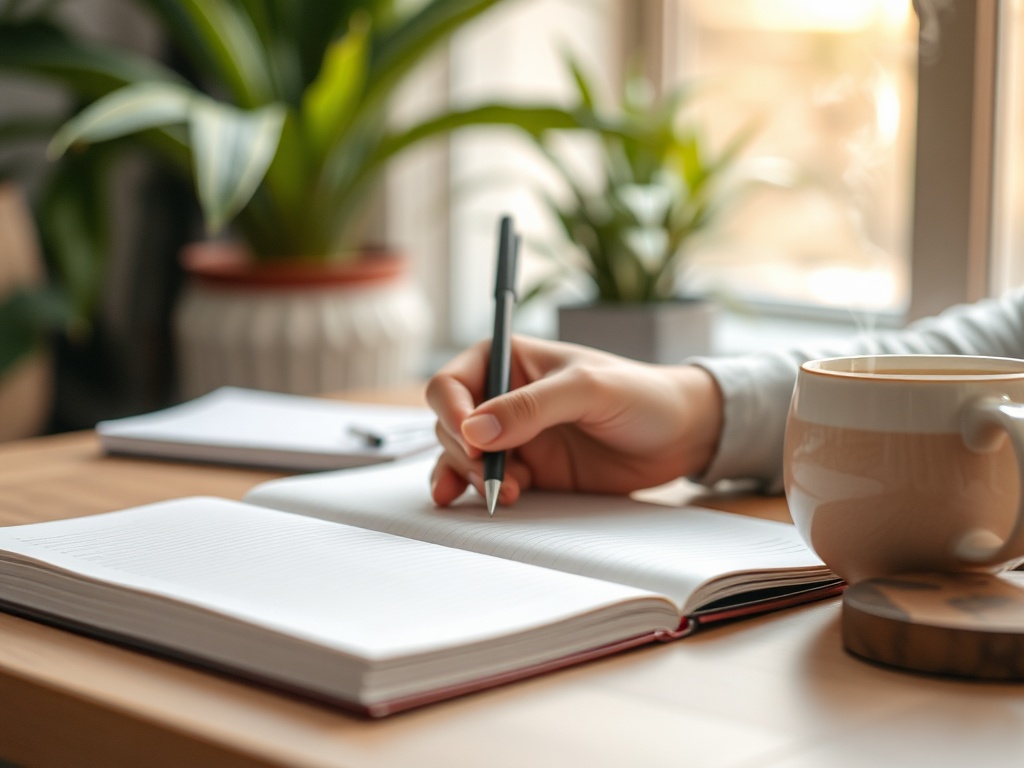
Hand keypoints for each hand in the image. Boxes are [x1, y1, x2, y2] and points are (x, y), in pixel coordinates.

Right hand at [426, 335, 723, 506]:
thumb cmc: (641, 394)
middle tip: (491, 475)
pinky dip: (477, 493)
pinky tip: (484, 502)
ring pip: (462, 458)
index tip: (469, 438)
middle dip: (462, 452)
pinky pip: (487, 483)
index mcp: (509, 361)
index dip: (451, 410)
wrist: (682, 436)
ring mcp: (514, 438)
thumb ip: (530, 407)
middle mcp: (503, 398)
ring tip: (499, 494)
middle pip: (451, 425)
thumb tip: (475, 431)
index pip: (452, 382)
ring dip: (468, 477)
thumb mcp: (587, 390)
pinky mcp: (530, 471)